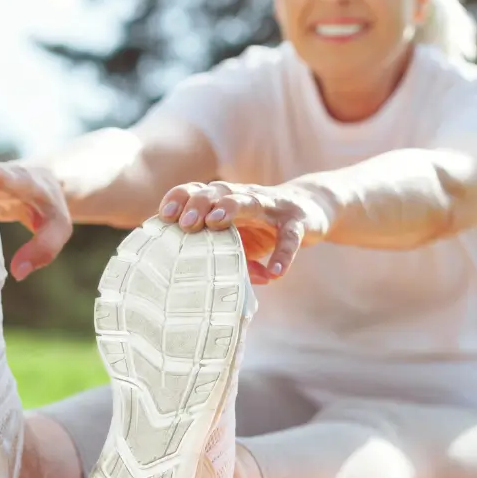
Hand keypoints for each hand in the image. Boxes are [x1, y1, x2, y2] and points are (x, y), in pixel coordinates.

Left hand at [158, 181, 330, 283]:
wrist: (312, 208)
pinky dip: (282, 255)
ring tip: (215, 223)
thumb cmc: (263, 226)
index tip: (164, 216)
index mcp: (227, 198)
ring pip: (251, 201)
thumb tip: (196, 287)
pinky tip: (274, 272)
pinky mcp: (298, 222)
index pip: (199, 191)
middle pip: (219, 191)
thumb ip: (220, 257)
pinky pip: (289, 238)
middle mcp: (246, 196)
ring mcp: (273, 207)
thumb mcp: (239, 239)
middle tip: (187, 223)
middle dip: (200, 203)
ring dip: (231, 208)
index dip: (181, 199)